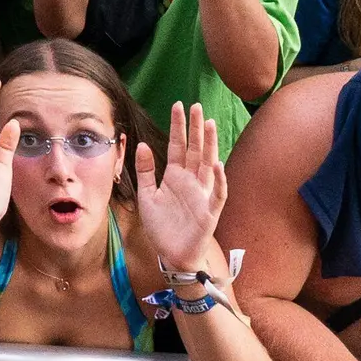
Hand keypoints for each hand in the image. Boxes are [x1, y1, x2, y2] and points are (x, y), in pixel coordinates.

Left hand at [127, 102, 230, 270]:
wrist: (172, 255)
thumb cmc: (162, 227)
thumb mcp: (147, 196)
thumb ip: (145, 171)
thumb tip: (142, 144)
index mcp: (176, 176)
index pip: (178, 146)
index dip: (178, 127)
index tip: (178, 106)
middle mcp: (191, 181)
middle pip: (195, 150)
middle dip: (196, 128)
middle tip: (197, 106)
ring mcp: (202, 195)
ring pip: (208, 164)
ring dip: (210, 145)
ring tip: (210, 124)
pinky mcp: (209, 212)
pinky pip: (217, 194)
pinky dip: (218, 180)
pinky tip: (216, 164)